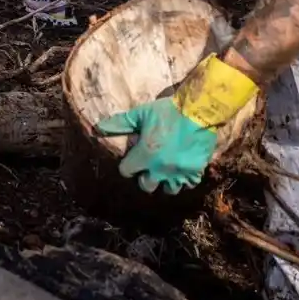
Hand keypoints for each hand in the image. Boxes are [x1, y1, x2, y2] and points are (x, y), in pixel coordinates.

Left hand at [94, 54, 256, 193]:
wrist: (200, 110)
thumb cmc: (168, 112)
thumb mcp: (140, 114)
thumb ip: (119, 123)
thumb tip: (98, 128)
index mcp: (145, 155)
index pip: (127, 171)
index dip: (127, 165)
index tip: (131, 159)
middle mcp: (161, 169)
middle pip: (147, 186)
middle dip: (144, 178)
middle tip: (147, 167)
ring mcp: (180, 172)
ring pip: (170, 189)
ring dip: (165, 181)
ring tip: (165, 171)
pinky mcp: (196, 170)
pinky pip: (189, 184)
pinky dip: (185, 179)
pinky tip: (182, 170)